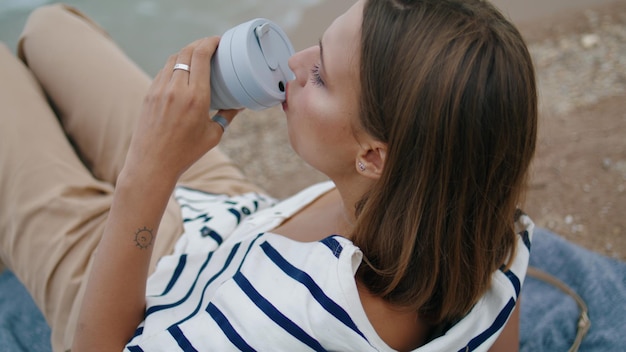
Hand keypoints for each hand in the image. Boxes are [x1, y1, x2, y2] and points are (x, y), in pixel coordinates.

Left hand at [123, 36, 237, 183]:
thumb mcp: (213, 135)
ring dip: (186, 52)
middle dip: (200, 43)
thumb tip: (240, 104)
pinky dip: (175, 66)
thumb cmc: (186, 153)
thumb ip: (227, 116)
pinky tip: (182, 71)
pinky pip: (163, 71)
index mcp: (196, 98)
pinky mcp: (149, 94)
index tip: (220, 40)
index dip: (211, 42)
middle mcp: (176, 90)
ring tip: (198, 55)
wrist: (152, 164)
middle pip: (187, 52)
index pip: (201, 56)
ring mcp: (159, 90)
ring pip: (173, 59)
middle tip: (212, 45)